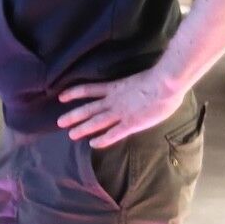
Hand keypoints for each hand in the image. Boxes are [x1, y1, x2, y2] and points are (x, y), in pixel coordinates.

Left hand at [57, 65, 194, 146]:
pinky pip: (113, 134)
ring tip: (71, 135)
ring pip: (97, 121)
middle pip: (89, 108)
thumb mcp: (138, 80)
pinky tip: (93, 144)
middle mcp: (113, 100)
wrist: (165, 84)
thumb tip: (132, 92)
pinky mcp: (131, 123)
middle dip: (73, 116)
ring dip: (83, 128)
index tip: (61, 96)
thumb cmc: (158, 79)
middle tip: (59, 122)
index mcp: (115, 87)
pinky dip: (102, 139)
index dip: (74, 93)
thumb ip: (131, 88)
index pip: (89, 89)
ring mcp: (121, 112)